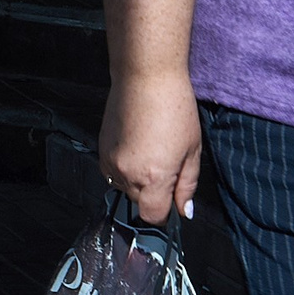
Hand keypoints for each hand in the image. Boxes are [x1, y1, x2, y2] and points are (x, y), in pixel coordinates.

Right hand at [98, 70, 202, 225]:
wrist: (145, 78)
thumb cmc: (174, 108)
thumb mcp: (192, 150)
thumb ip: (187, 185)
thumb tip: (184, 211)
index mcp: (155, 178)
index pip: (154, 216)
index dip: (166, 212)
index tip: (173, 201)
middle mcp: (128, 175)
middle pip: (140, 202)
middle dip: (153, 192)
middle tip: (167, 164)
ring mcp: (111, 163)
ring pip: (124, 187)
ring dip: (137, 180)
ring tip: (150, 151)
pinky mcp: (101, 150)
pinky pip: (112, 172)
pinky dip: (124, 167)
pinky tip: (136, 146)